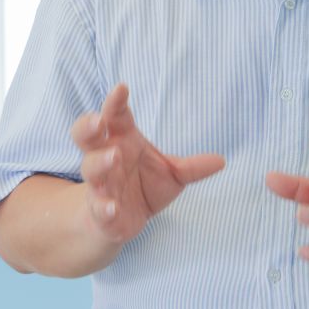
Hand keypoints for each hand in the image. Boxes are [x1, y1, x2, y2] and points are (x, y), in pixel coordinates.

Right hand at [71, 84, 224, 248]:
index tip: (122, 88)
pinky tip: (112, 207)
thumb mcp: (172, 174)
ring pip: (91, 169)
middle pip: (86, 137)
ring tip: (114, 157)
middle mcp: (107, 159)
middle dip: (88, 127)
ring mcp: (101, 185)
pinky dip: (104, 208)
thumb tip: (221, 161)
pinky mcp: (100, 213)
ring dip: (99, 163)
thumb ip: (192, 168)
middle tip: (98, 121)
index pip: (115, 116)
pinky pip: (98, 208)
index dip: (115, 102)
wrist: (119, 220)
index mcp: (122, 141)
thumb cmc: (142, 186)